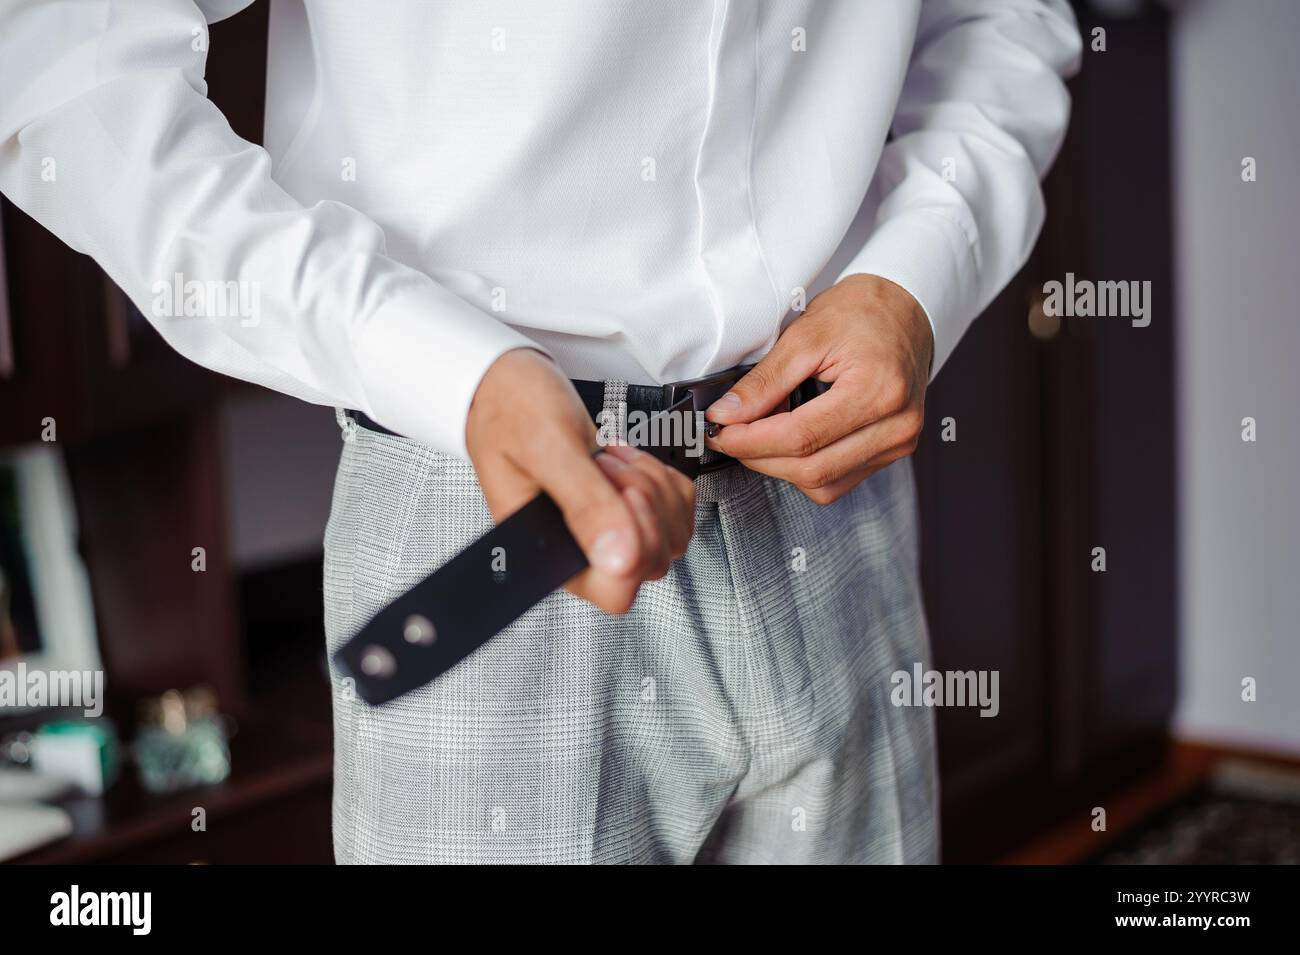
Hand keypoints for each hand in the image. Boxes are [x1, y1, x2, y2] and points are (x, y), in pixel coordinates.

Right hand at [466, 349, 694, 612]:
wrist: (508, 386)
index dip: (634, 545)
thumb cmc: (511, 412)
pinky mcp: (629, 510)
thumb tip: (619, 558)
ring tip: (612, 462)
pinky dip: (663, 478)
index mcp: (549, 552)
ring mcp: (607, 532)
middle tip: (606, 466)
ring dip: (654, 488)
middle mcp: (580, 550)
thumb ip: (583, 503)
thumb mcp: (547, 449)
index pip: (615, 591)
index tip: (621, 494)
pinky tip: (627, 462)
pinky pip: (675, 510)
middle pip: (651, 561)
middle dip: (642, 502)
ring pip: (670, 536)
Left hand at [705, 274, 932, 503]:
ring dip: (780, 467)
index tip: (718, 432)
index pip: (801, 437)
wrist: (905, 309)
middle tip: (729, 434)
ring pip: (823, 484)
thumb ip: (764, 381)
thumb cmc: (861, 312)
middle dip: (759, 456)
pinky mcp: (894, 451)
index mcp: (878, 390)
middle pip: (811, 469)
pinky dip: (805, 468)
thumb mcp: (805, 334)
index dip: (751, 441)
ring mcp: (899, 443)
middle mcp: (897, 425)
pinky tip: (790, 441)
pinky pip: (839, 481)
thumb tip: (726, 416)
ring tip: (761, 433)